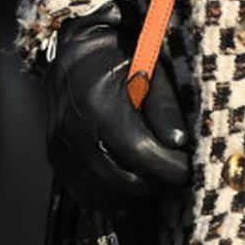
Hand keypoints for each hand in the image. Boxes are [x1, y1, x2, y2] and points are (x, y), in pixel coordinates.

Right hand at [45, 12, 189, 209]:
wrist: (77, 50)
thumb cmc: (121, 56)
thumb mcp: (149, 69)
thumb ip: (164, 106)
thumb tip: (179, 142)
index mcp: (98, 103)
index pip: (139, 151)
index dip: (169, 167)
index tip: (187, 168)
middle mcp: (73, 128)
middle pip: (123, 178)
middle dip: (156, 182)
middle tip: (175, 173)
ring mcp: (60, 146)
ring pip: (105, 191)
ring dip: (137, 191)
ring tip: (157, 176)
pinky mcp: (56, 157)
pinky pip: (86, 191)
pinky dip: (112, 194)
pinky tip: (132, 181)